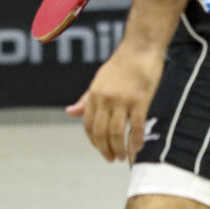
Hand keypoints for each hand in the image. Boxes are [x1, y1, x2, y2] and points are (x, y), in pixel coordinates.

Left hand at [65, 41, 163, 162]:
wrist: (139, 49)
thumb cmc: (120, 66)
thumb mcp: (98, 81)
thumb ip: (86, 100)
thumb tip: (69, 112)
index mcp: (94, 94)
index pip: (88, 124)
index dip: (94, 141)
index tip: (101, 150)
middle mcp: (105, 98)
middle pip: (100, 131)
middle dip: (104, 149)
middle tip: (111, 159)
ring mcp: (122, 99)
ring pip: (116, 131)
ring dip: (119, 148)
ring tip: (122, 157)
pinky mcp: (140, 100)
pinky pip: (136, 125)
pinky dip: (136, 140)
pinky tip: (137, 148)